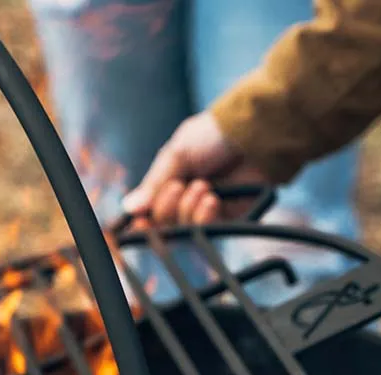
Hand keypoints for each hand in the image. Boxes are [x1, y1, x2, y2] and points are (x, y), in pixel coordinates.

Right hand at [122, 111, 268, 224]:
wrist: (251, 135)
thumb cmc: (212, 136)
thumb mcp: (176, 154)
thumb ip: (154, 184)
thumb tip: (129, 208)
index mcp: (168, 184)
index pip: (150, 213)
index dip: (143, 221)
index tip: (140, 220)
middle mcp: (185, 201)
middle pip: (163, 225)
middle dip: (167, 208)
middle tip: (179, 186)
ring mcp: (206, 212)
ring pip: (183, 230)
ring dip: (188, 209)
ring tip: (203, 186)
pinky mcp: (228, 221)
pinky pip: (207, 232)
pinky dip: (204, 218)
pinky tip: (212, 199)